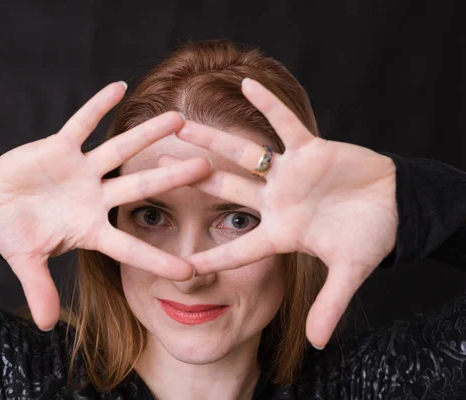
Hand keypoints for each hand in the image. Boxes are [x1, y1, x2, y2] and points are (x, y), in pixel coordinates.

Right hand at [0, 82, 210, 330]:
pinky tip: (118, 86)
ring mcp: (81, 170)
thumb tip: (45, 327)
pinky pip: (80, 123)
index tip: (192, 269)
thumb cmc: (13, 232)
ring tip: (178, 118)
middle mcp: (94, 196)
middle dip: (171, 177)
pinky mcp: (60, 147)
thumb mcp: (25, 261)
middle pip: (140, 186)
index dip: (156, 258)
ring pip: (119, 149)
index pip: (129, 245)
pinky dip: (96, 106)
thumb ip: (38, 289)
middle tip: (208, 169)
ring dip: (146, 134)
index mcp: (90, 227)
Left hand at [174, 78, 397, 348]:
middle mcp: (275, 200)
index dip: (211, 257)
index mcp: (280, 232)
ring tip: (183, 125)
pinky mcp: (311, 149)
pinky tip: (246, 84)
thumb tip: (320, 343)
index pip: (238, 247)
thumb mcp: (350, 272)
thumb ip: (331, 304)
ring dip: (215, 140)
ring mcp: (289, 174)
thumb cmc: (370, 238)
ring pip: (245, 154)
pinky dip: (270, 106)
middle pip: (225, 190)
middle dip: (192, 181)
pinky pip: (286, 124)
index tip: (177, 265)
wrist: (394, 207)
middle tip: (155, 170)